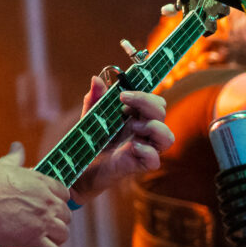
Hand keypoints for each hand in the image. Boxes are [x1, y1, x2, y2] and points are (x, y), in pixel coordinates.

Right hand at [0, 146, 75, 246]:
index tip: (51, 205)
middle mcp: (46, 202)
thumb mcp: (0, 165)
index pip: (62, 192)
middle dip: (57, 219)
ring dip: (57, 238)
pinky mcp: (34, 241)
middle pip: (65, 214)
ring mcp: (42, 223)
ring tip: (48, 241)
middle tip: (45, 224)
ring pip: (63, 234)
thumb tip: (18, 145)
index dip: (58, 199)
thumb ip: (14, 157)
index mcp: (41, 183)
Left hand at [69, 68, 171, 199]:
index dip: (145, 94)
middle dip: (147, 103)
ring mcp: (143, 148)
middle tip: (124, 103)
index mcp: (135, 116)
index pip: (154, 101)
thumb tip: (96, 78)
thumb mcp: (90, 117)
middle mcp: (143, 131)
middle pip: (161, 112)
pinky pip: (155, 160)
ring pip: (168, 137)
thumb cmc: (88, 140)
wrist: (77, 167)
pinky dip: (147, 152)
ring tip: (133, 126)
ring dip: (154, 127)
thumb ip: (95, 99)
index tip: (123, 93)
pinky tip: (132, 147)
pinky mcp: (138, 166)